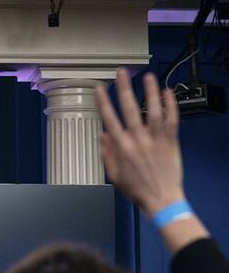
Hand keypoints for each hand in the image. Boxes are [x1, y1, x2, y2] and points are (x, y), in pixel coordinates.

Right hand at [96, 69, 185, 215]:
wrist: (161, 199)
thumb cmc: (136, 189)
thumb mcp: (114, 175)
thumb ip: (108, 154)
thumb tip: (102, 135)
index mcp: (122, 148)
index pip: (110, 119)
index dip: (104, 102)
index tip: (100, 88)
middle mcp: (138, 140)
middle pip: (130, 109)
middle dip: (125, 89)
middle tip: (122, 73)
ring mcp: (156, 140)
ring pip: (153, 111)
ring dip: (150, 92)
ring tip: (147, 77)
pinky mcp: (171, 142)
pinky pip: (172, 120)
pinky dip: (170, 105)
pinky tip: (167, 93)